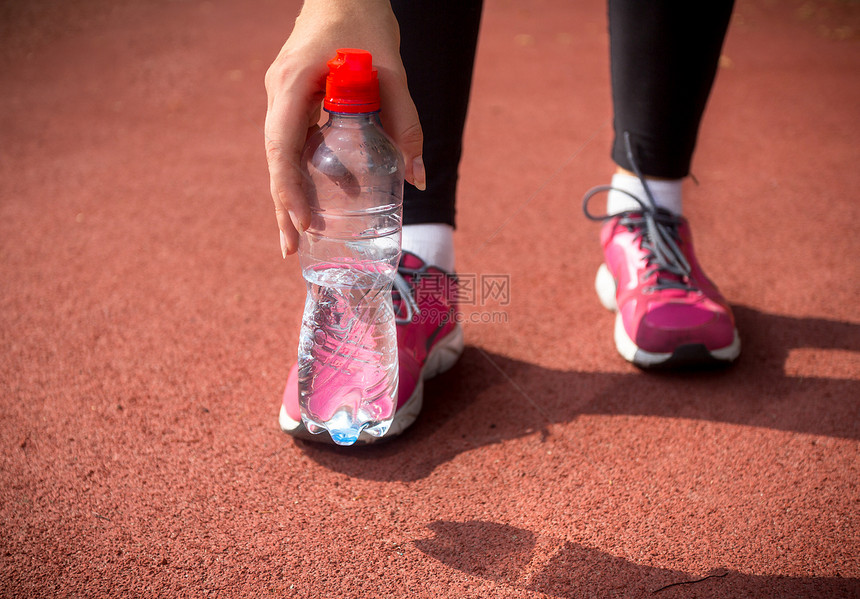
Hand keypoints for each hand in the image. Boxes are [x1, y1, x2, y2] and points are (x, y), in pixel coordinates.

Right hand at [264, 0, 424, 256]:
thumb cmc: (365, 21)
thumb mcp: (392, 71)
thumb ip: (406, 123)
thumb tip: (419, 179)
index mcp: (294, 83)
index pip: (282, 144)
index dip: (289, 187)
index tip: (304, 223)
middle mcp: (280, 93)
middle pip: (276, 159)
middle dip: (284, 206)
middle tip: (291, 250)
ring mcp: (283, 96)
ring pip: (282, 155)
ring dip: (290, 195)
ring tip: (301, 236)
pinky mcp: (294, 99)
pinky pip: (294, 143)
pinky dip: (303, 172)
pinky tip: (320, 197)